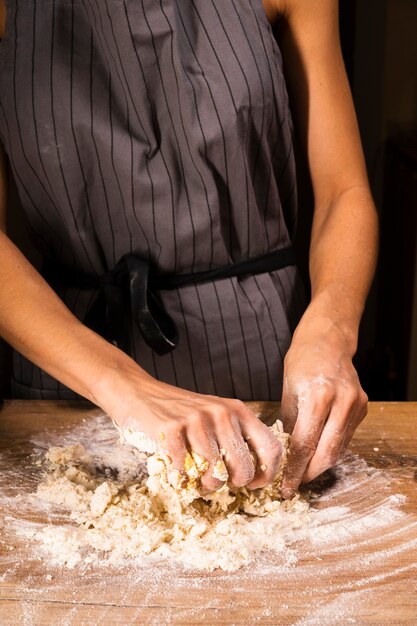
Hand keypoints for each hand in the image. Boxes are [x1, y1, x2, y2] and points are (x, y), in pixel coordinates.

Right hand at [96, 360, 282, 492]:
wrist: (139, 392)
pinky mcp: (171, 430)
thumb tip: (254, 475)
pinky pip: (184, 471)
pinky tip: (177, 471)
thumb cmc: (180, 411)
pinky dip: (181, 479)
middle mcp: (221, 413)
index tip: (254, 484)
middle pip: (243, 468)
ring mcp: (196, 421)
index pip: (271, 448)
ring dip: (205, 486)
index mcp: (238, 410)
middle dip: (232, 484)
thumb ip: (235, 437)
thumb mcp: (215, 415)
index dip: (266, 474)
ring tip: (196, 478)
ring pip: (214, 473)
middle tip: (218, 481)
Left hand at [280, 310, 367, 498]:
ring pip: (339, 448)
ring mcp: (355, 405)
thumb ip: (288, 425)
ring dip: (320, 464)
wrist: (328, 340)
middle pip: (327, 453)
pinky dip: (330, 448)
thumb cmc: (302, 362)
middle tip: (295, 484)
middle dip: (309, 474)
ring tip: (302, 472)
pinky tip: (317, 453)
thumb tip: (284, 457)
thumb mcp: (288, 391)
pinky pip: (345, 437)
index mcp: (317, 396)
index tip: (285, 487)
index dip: (294, 470)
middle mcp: (341, 401)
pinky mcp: (362, 407)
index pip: (305, 444)